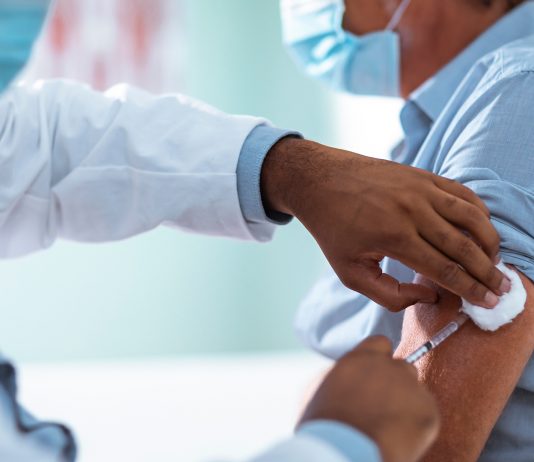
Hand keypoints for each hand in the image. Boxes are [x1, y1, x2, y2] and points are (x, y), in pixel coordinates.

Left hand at [261, 138, 508, 309]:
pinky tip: (482, 228)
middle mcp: (412, 211)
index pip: (445, 270)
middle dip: (487, 272)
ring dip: (490, 241)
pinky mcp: (422, 175)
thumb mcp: (350, 272)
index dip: (471, 289)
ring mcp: (420, 189)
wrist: (320, 180)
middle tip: (502, 289)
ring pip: (471, 216)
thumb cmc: (333, 229)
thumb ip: (388, 295)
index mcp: (394, 237)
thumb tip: (431, 297)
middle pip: (464, 246)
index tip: (489, 302)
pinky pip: (461, 192)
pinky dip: (478, 211)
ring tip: (495, 261)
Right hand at [299, 336, 439, 461]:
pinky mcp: (428, 411)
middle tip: (384, 407)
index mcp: (360, 358)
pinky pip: (427, 414)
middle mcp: (388, 366)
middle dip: (396, 383)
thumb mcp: (318, 389)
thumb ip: (338, 375)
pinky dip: (418, 426)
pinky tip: (399, 438)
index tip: (375, 377)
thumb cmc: (324, 426)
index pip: (381, 343)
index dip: (379, 360)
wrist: (344, 453)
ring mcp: (411, 387)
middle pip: (402, 367)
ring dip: (408, 404)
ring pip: (416, 391)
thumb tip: (345, 376)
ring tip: (390, 427)